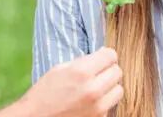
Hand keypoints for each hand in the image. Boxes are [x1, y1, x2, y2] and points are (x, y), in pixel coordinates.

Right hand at [0, 47, 122, 116]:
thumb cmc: (44, 93)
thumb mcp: (60, 69)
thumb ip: (82, 62)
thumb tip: (101, 56)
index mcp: (82, 72)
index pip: (111, 56)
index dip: (106, 55)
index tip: (102, 57)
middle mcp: (93, 89)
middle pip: (118, 72)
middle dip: (109, 69)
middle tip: (98, 72)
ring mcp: (98, 107)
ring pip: (119, 90)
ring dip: (110, 86)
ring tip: (97, 87)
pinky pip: (110, 105)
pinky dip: (104, 102)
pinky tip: (90, 101)